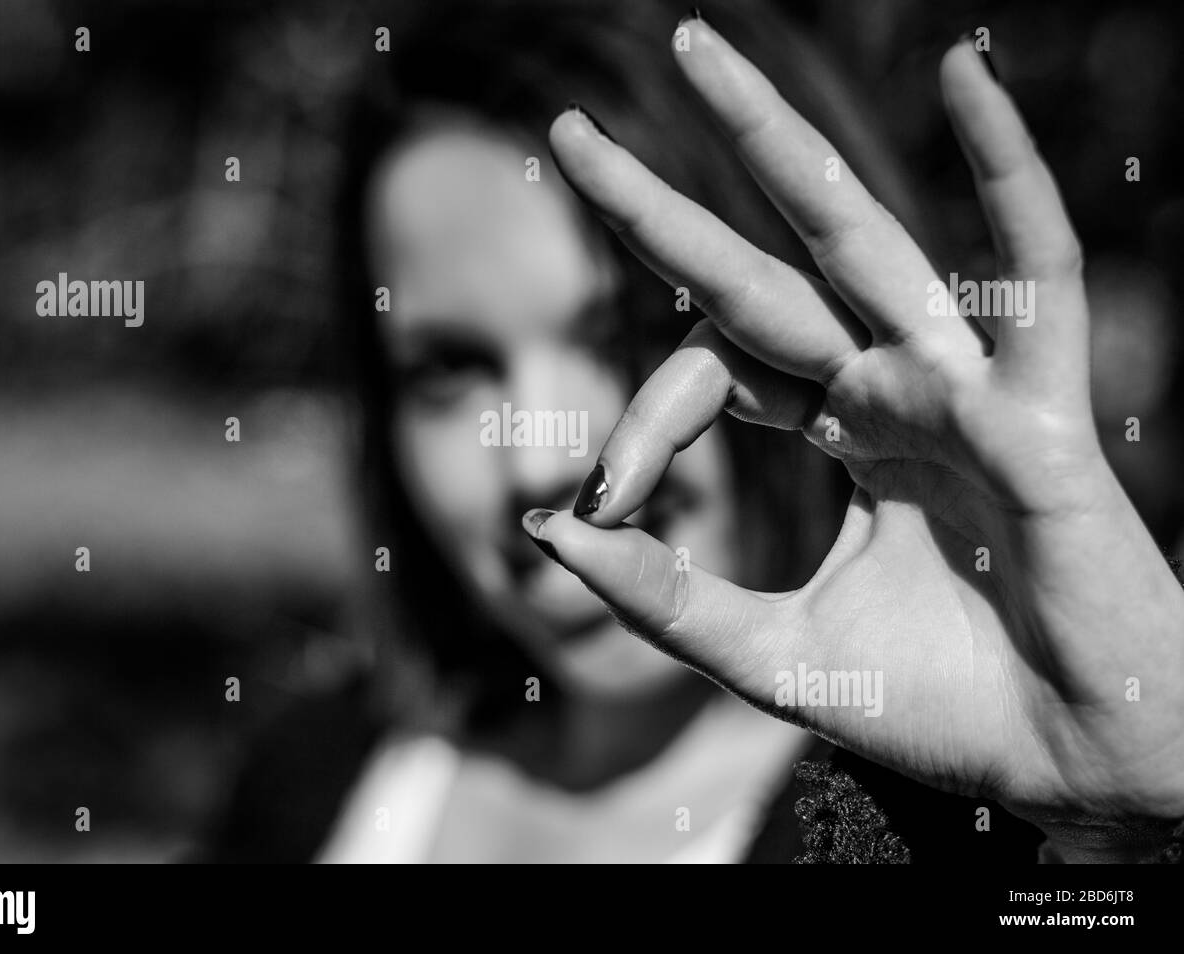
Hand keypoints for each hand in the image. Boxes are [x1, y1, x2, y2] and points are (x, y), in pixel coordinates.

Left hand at [530, 18, 1183, 859]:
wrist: (1067, 766)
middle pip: (758, 268)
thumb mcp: (772, 655)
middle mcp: (888, 388)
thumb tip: (545, 530)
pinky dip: (1010, 174)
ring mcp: (960, 385)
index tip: (589, 502)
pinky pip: (1035, 274)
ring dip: (777, 144)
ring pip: (860, 237)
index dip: (637, 426)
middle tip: (568, 131)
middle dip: (663, 204)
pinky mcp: (1039, 410)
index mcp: (838, 432)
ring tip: (697, 50)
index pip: (708, 372)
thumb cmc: (943, 707)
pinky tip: (964, 73)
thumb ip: (664, 597)